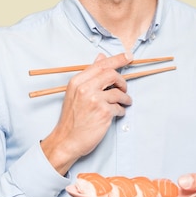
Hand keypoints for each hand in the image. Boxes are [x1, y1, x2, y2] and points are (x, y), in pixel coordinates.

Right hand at [41, 52, 132, 174]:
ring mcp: (94, 100)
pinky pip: (119, 107)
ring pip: (118, 92)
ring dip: (125, 98)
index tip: (128, 56)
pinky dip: (121, 110)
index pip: (100, 65)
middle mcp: (85, 88)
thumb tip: (100, 57)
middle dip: (122, 81)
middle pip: (111, 74)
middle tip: (124, 88)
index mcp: (77, 81)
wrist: (66, 140)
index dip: (117, 59)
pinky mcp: (103, 113)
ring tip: (124, 103)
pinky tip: (117, 114)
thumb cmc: (72, 118)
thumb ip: (89, 75)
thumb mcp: (75, 93)